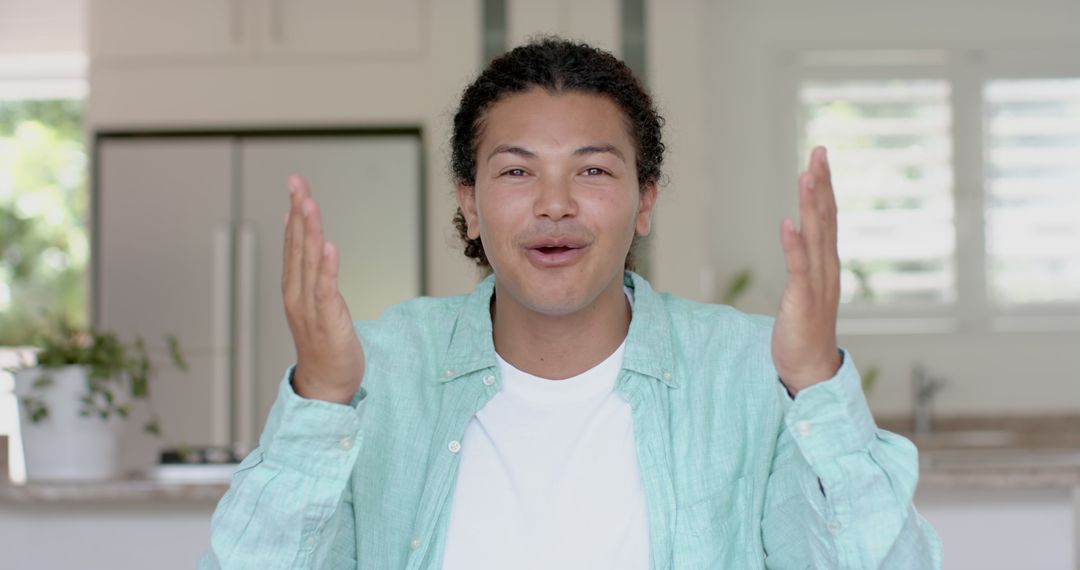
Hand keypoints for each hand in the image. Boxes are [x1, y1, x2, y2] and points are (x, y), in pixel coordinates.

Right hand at [282, 175, 364, 403]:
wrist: (326, 384)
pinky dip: (326, 268)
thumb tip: (297, 228)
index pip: (293, 241)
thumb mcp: (313, 298)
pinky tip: (328, 247)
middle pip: (297, 246)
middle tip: (297, 182)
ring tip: (309, 204)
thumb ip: (305, 265)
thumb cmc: (323, 341)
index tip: (296, 182)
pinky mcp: (327, 321)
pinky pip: (325, 290)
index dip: (294, 210)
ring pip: (308, 263)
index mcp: (293, 286)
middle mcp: (296, 293)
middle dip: (299, 212)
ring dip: (308, 232)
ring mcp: (309, 307)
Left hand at [772, 146, 842, 395]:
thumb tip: (800, 234)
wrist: (809, 370)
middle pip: (826, 218)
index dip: (824, 186)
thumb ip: (805, 262)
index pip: (828, 217)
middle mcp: (826, 269)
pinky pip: (798, 269)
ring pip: (815, 237)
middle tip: (819, 152)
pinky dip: (794, 245)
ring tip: (807, 176)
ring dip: (811, 205)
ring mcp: (817, 285)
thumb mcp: (805, 288)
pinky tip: (788, 224)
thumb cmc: (803, 330)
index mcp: (826, 264)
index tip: (820, 157)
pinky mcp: (802, 302)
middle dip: (822, 184)